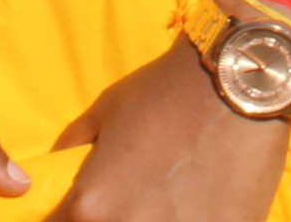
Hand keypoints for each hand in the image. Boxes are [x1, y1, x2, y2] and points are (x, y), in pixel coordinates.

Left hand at [47, 43, 290, 221]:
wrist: (238, 83)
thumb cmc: (165, 92)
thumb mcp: (103, 112)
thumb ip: (69, 153)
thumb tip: (53, 176)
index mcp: (90, 206)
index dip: (70, 218)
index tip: (87, 207)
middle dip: (112, 219)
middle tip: (136, 196)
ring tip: (173, 195)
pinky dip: (193, 220)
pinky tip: (201, 200)